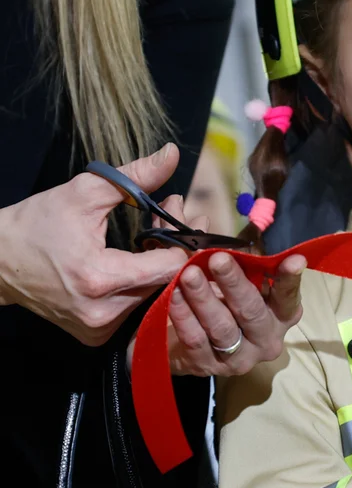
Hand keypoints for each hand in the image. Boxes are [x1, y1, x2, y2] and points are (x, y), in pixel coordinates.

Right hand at [0, 144, 188, 345]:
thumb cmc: (36, 224)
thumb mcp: (84, 192)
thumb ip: (134, 175)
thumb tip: (173, 153)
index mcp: (100, 279)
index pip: (171, 266)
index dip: (180, 234)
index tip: (173, 207)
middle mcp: (103, 312)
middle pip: (166, 279)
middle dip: (172, 242)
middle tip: (168, 210)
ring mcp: (99, 328)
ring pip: (154, 293)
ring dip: (159, 261)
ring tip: (152, 230)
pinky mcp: (96, 334)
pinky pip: (135, 305)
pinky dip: (141, 280)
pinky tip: (135, 257)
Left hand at [126, 194, 304, 376]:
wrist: (183, 345)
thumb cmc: (214, 300)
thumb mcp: (218, 272)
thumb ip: (198, 239)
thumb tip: (174, 203)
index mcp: (280, 312)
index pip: (289, 295)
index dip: (290, 278)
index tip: (294, 260)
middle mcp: (267, 338)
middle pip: (253, 311)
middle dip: (235, 284)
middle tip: (218, 258)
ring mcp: (240, 357)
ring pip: (224, 328)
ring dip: (205, 299)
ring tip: (188, 274)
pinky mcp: (210, 369)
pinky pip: (197, 341)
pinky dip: (185, 317)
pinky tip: (174, 296)